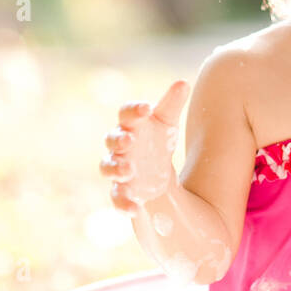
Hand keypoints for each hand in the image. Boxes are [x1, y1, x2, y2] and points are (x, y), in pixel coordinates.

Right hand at [100, 80, 188, 212]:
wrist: (156, 176)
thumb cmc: (158, 142)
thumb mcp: (167, 124)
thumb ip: (171, 104)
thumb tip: (182, 82)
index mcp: (130, 126)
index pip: (126, 114)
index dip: (133, 110)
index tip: (146, 108)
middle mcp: (120, 147)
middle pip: (111, 139)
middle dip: (118, 139)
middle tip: (130, 140)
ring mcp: (119, 170)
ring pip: (108, 168)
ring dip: (116, 169)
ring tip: (129, 170)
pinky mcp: (123, 192)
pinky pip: (117, 198)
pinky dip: (123, 204)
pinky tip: (134, 208)